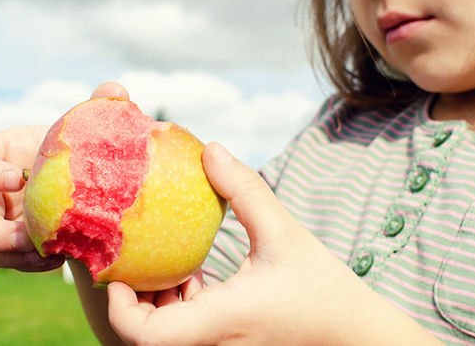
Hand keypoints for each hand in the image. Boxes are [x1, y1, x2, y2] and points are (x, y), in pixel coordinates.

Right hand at [0, 82, 128, 271]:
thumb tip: (114, 89)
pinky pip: (11, 263)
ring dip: (13, 256)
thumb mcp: (89, 129)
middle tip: (30, 237)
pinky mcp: (16, 246)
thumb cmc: (82, 149)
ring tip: (50, 253)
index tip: (17, 178)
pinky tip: (63, 257)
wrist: (93, 185)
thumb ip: (99, 109)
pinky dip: (32, 264)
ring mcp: (0, 220)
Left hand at [107, 143, 440, 345]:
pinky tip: (197, 277)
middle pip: (147, 337)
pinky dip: (180, 307)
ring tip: (166, 262)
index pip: (146, 337)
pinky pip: (188, 333)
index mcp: (220, 320)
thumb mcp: (284, 232)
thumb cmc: (325, 290)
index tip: (118, 270)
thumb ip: (245, 188)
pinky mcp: (229, 344)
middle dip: (132, 299)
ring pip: (166, 337)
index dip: (119, 307)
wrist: (356, 336)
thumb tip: (210, 149)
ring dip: (155, 303)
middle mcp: (213, 343)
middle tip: (135, 255)